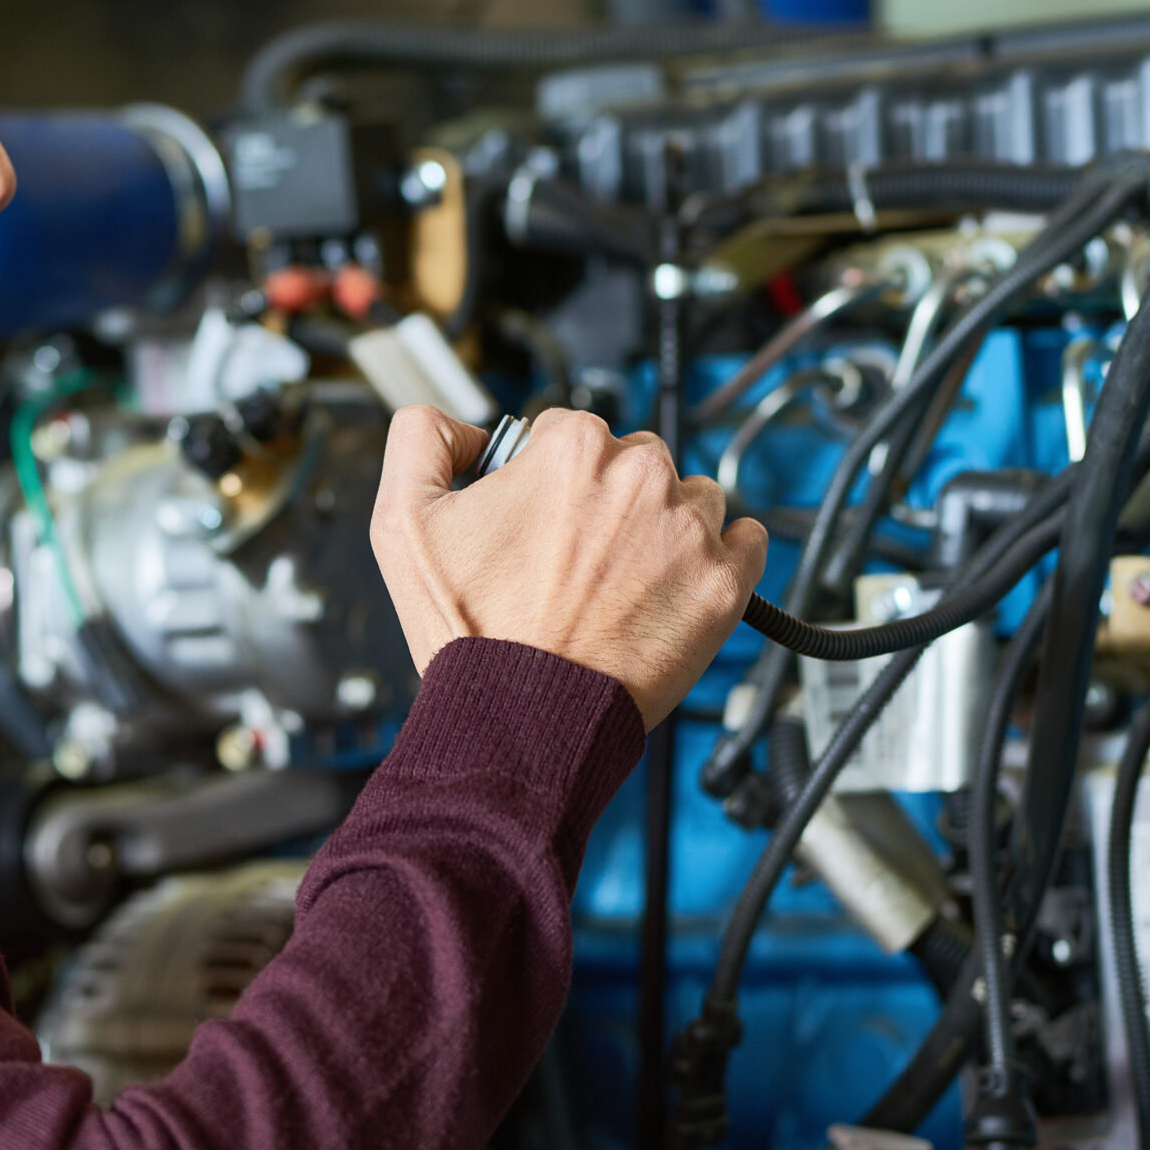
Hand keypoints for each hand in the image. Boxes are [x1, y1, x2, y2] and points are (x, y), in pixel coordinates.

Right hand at [370, 406, 765, 726]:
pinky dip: (721, 558)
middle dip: (609, 499)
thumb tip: (465, 427)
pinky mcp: (724, 585)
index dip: (547, 478)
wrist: (520, 722)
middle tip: (578, 560)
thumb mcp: (402, 521)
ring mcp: (689, 531)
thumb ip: (419, 439)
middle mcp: (641, 477)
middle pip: (635, 461)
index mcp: (573, 449)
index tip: (541, 522)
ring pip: (691, 498)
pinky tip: (677, 587)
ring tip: (623, 582)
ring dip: (665, 527)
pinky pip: (747, 542)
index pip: (570, 433)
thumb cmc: (469, 634)